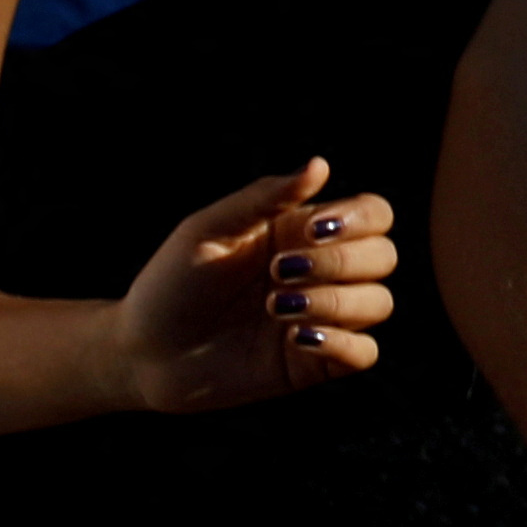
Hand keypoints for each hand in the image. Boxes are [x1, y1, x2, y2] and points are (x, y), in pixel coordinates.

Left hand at [107, 158, 392, 411]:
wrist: (142, 351)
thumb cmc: (171, 284)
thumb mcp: (207, 230)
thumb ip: (263, 197)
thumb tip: (320, 164)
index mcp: (303, 232)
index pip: (374, 213)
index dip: (358, 219)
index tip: (310, 231)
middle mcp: (322, 272)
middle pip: (384, 256)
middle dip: (339, 261)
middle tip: (276, 272)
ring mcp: (322, 317)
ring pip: (378, 302)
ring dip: (335, 302)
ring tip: (274, 307)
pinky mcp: (314, 361)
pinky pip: (365, 354)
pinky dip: (342, 344)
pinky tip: (295, 339)